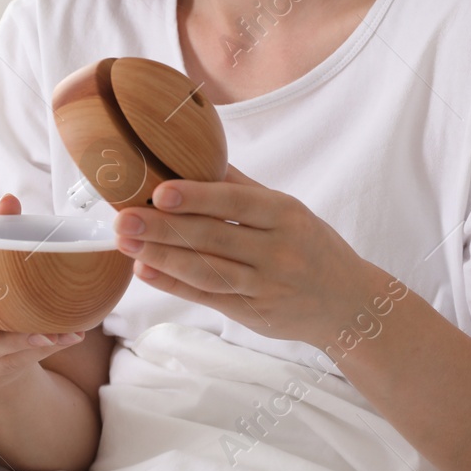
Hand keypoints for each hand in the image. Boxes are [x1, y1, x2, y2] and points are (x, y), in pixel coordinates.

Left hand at [111, 165, 388, 347]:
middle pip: (213, 238)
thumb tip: (198, 156)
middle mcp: (278, 251)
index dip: (197, 197)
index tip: (159, 191)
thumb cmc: (312, 247)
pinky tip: (145, 270)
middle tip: (123, 218)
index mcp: (286, 216)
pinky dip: (174, 284)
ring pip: (206, 271)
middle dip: (164, 229)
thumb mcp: (290, 211)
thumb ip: (245, 189)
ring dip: (161, 258)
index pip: (236, 203)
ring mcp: (265, 286)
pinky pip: (207, 297)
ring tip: (125, 244)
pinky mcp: (254, 314)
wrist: (347, 304)